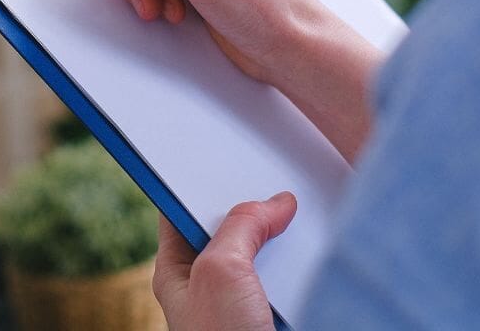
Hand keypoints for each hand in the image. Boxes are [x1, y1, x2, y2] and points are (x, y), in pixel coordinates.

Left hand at [154, 193, 296, 330]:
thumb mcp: (222, 269)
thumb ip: (241, 226)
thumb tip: (275, 204)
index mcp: (174, 268)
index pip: (181, 210)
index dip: (202, 186)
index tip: (224, 163)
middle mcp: (202, 283)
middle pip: (224, 230)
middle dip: (247, 211)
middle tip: (270, 188)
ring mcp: (234, 301)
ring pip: (255, 256)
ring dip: (274, 241)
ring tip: (292, 216)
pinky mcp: (263, 317)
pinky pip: (278, 282)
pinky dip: (292, 270)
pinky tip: (305, 255)